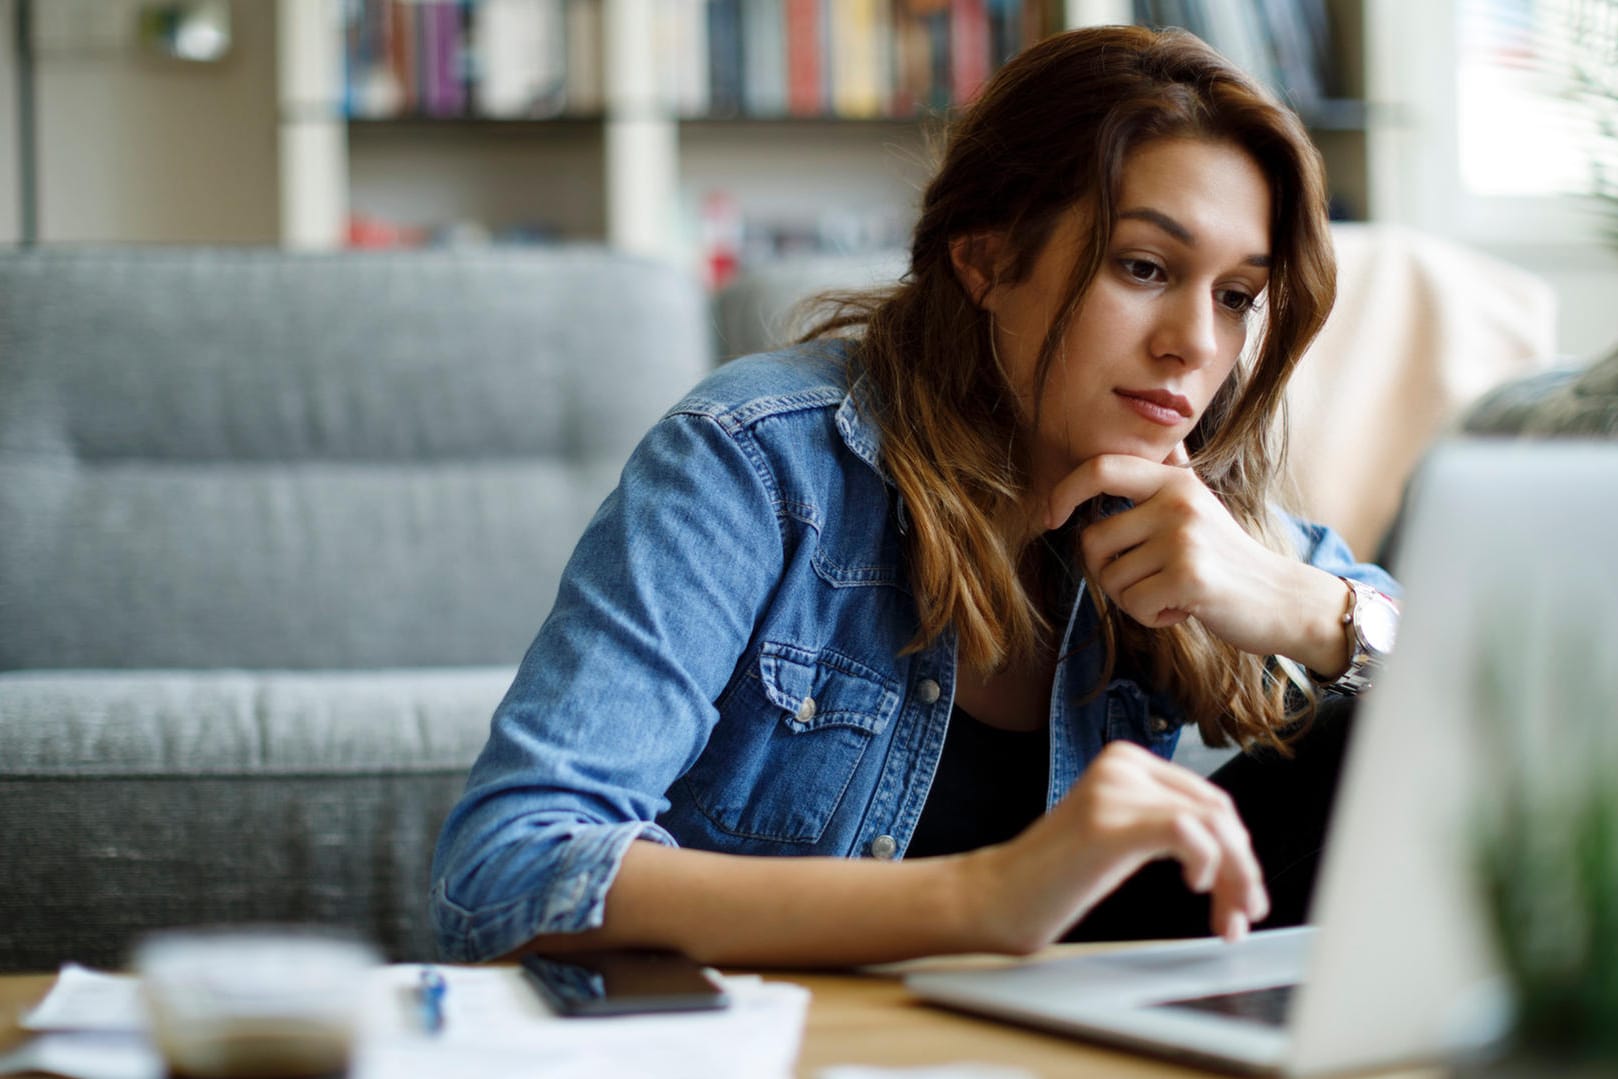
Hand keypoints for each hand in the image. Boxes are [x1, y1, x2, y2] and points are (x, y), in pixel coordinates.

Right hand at [970, 741, 1267, 950]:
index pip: (1210, 799)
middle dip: (1242, 868)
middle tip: (1242, 916)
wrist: (999, 896)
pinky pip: (1186, 831)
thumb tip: (1237, 850)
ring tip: (1226, 919)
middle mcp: (1123, 764)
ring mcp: (1114, 789)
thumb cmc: (1056, 877)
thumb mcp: (1122, 835)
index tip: (1243, 897)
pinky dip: (1207, 863)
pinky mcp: (1109, 822)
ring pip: (1212, 823)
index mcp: (1127, 759)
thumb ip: (1167, 824)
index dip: (1238, 851)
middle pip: (1217, 811)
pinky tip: (1195, 885)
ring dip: (1233, 878)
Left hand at [1043, 451, 1326, 659]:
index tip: (1050, 517)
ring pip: (1110, 579)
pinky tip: (1184, 609)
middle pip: (1092, 541)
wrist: (1283, 599)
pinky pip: (1134, 605)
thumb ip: (1167, 478)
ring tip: (1173, 592)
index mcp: (1174, 481)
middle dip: (1106, 573)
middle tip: (1144, 581)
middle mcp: (1177, 502)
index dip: (1064, 492)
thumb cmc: (1228, 559)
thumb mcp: (1199, 505)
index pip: (1101, 468)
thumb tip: (1139, 447)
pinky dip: (1152, 617)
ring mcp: (1184, 538)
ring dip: (1133, 599)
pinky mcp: (1189, 576)